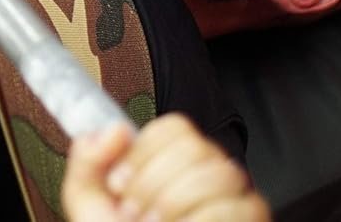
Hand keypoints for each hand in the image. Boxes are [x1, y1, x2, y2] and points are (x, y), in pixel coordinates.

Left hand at [62, 114, 269, 221]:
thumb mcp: (89, 205)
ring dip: (175, 203)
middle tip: (134, 214)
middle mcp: (207, 176)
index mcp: (172, 164)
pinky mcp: (251, 219)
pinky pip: (241, 207)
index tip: (118, 184)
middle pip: (196, 146)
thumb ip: (89, 161)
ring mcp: (234, 201)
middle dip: (153, 183)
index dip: (142, 152)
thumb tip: (115, 130)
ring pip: (221, 173)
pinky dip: (201, 220)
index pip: (175, 127)